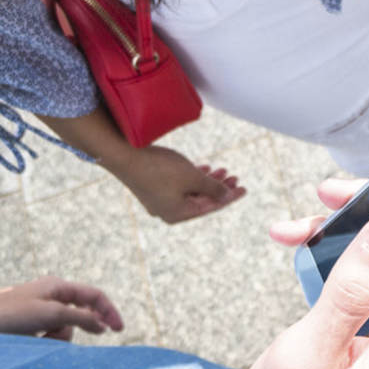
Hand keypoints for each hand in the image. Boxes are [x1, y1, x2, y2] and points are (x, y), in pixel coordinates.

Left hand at [0, 275, 122, 339]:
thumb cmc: (10, 314)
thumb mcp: (51, 313)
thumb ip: (81, 317)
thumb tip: (102, 324)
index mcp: (58, 286)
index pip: (94, 296)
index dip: (109, 311)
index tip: (118, 330)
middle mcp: (50, 297)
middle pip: (80, 315)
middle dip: (74, 328)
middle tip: (61, 336)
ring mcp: (40, 313)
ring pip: (65, 328)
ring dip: (56, 337)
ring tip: (38, 339)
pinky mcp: (30, 327)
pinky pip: (50, 336)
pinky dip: (46, 342)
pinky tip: (31, 342)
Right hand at [112, 144, 245, 222]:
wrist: (123, 154)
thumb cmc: (160, 168)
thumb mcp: (193, 178)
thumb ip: (213, 188)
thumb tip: (227, 196)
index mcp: (178, 214)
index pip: (211, 207)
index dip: (229, 196)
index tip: (244, 188)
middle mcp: (168, 211)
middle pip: (201, 200)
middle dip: (219, 187)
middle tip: (235, 176)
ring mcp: (159, 200)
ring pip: (190, 191)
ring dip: (208, 180)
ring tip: (223, 169)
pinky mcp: (153, 187)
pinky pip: (179, 185)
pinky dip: (193, 177)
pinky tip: (204, 168)